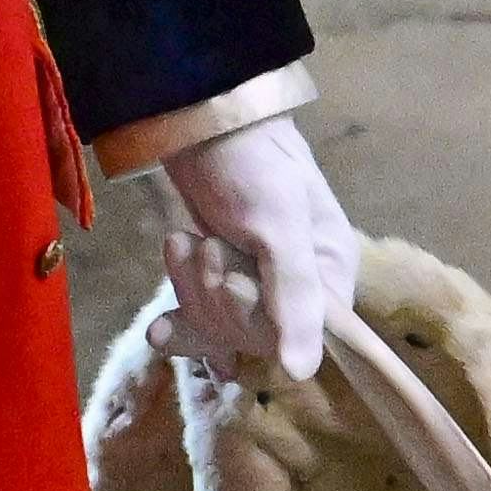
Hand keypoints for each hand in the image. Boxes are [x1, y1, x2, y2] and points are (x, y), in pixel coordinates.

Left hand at [153, 111, 362, 387]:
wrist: (194, 118)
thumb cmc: (250, 165)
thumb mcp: (280, 226)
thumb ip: (296, 298)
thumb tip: (303, 371)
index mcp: (330, 274)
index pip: (302, 338)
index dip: (259, 320)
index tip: (237, 283)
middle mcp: (297, 287)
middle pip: (254, 337)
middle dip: (218, 296)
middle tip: (207, 245)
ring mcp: (253, 283)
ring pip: (221, 329)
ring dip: (193, 290)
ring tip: (184, 242)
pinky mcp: (215, 279)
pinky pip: (201, 321)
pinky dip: (180, 318)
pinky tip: (160, 327)